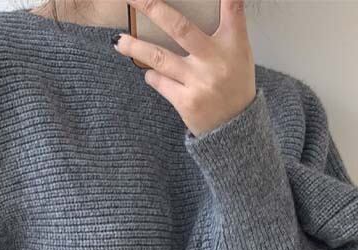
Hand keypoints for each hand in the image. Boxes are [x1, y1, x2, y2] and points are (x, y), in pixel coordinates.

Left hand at [113, 0, 256, 136]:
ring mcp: (198, 82)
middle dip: (153, 7)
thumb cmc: (234, 86)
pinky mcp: (186, 102)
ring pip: (159, 58)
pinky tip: (150, 73)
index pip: (232, 9)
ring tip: (118, 41)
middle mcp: (214, 61)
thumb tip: (215, 4)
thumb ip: (228, 29)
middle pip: (179, 28)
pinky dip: (152, 76)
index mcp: (233, 44)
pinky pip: (160, 82)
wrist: (234, 128)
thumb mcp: (240, 54)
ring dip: (135, 47)